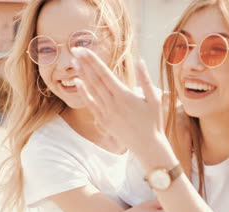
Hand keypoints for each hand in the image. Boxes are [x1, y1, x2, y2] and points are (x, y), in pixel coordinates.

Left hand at [72, 47, 177, 169]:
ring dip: (82, 75)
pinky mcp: (103, 120)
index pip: (105, 73)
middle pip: (95, 79)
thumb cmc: (153, 122)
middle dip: (84, 63)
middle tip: (75, 49)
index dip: (93, 60)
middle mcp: (112, 103)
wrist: (147, 146)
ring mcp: (106, 112)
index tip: (84, 49)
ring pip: (91, 90)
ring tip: (74, 61)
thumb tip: (140, 61)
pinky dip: (83, 92)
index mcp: (124, 96)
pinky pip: (90, 104)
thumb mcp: (154, 99)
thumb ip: (146, 80)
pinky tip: (77, 82)